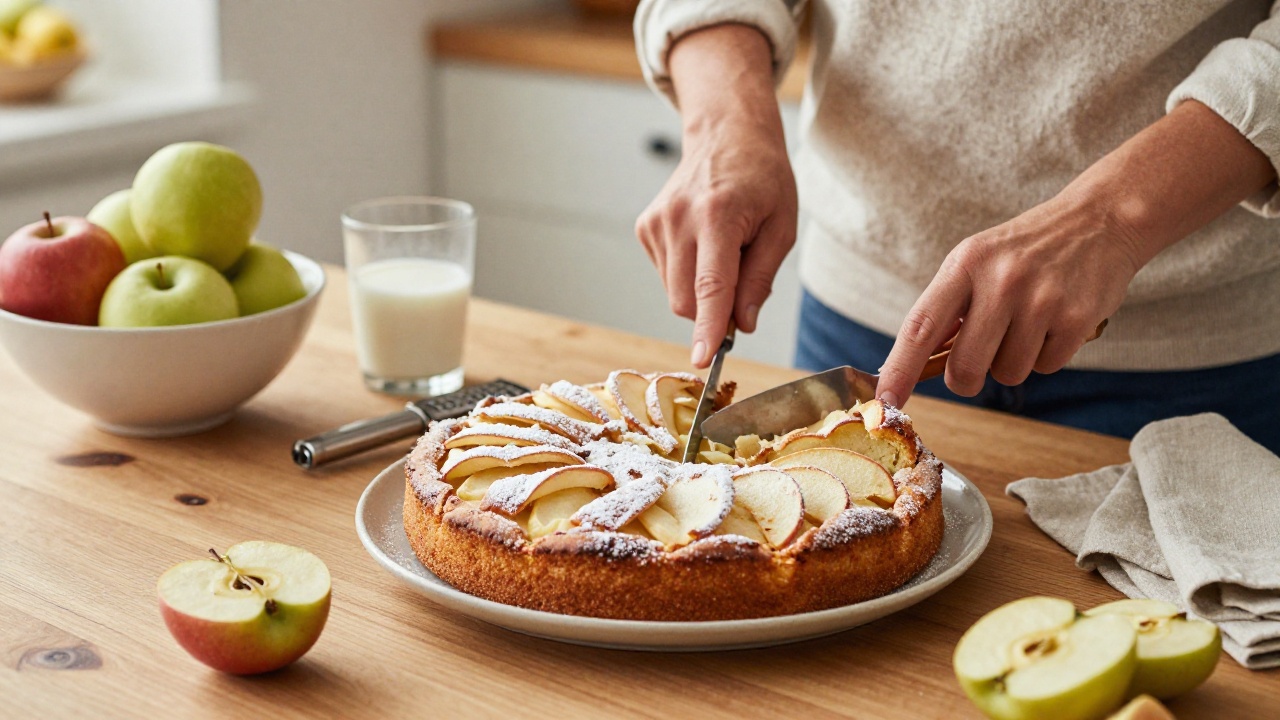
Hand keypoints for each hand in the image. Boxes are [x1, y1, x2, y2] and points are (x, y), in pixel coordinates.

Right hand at [635, 24, 797, 366]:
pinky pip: (667, 275)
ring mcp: (656, 222)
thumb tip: (740, 325)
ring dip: (701, 289)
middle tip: (742, 277)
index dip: (707, 327)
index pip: (710, 286)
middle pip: (686, 300)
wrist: (726, 134)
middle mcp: (679, 218)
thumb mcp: (781, 227)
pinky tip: (703, 242)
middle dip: (712, 310)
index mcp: (718, 215)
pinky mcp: (645, 227)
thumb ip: (760, 279)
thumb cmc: (762, 178)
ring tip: (723, 247)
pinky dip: (688, 273)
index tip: (701, 359)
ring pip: (675, 293)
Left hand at [876, 193, 1140, 406]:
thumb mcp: (977, 260)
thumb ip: (947, 308)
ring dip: (1013, 361)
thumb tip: (913, 365)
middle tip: (981, 355)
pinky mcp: (1078, 318)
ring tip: (1028, 322)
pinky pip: (1046, 368)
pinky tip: (1055, 321)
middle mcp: (1001, 281)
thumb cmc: (1025, 250)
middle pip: (965, 369)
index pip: (920, 327)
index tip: (885, 400)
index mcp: (965, 264)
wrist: (1100, 220)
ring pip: (1007, 374)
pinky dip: (1047, 355)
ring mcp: (1041, 300)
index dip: (899, 369)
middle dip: (967, 378)